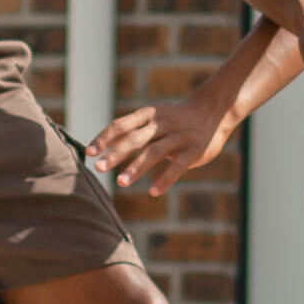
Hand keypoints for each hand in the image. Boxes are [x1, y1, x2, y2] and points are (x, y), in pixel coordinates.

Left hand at [90, 81, 239, 196]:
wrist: (214, 111)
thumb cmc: (176, 119)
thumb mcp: (154, 119)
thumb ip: (133, 131)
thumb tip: (103, 146)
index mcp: (149, 114)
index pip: (122, 124)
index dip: (104, 138)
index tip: (89, 152)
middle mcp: (162, 124)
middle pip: (135, 138)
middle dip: (115, 153)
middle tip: (98, 168)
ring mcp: (179, 137)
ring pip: (154, 152)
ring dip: (136, 167)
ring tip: (120, 182)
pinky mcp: (194, 150)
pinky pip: (177, 166)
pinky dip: (165, 179)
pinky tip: (153, 192)